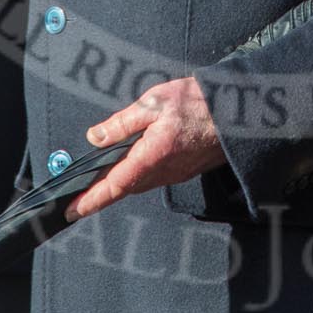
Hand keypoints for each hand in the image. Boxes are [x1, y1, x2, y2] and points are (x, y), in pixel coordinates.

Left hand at [65, 76, 225, 221]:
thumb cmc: (199, 102)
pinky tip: (133, 164)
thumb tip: (96, 137)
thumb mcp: (154, 102)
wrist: (241, 111)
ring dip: (120, 184)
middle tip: (78, 197)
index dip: (91, 200)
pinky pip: (155, 177)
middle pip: (125, 188)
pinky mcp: (186, 170)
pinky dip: (138, 176)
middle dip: (101, 194)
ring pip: (140, 184)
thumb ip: (122, 122)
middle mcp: (164, 172)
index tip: (71, 211)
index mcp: (152, 156)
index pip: (114, 185)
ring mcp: (176, 174)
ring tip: (99, 182)